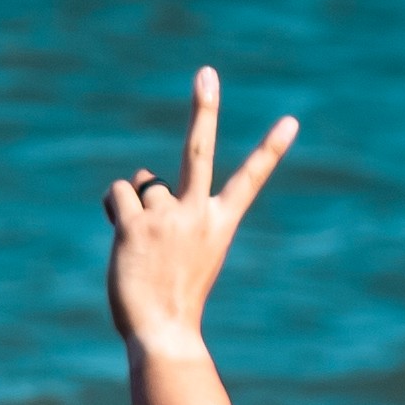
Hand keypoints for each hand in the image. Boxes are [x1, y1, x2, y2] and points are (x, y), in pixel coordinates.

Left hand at [105, 67, 297, 353]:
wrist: (164, 332)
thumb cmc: (174, 300)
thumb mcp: (186, 254)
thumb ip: (169, 212)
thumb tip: (136, 179)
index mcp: (220, 223)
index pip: (251, 179)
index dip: (271, 150)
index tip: (291, 121)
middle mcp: (196, 212)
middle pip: (199, 149)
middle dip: (205, 108)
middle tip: (206, 72)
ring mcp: (166, 216)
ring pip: (142, 182)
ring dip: (136, 203)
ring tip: (141, 242)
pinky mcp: (134, 224)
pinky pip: (117, 193)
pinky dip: (112, 207)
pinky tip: (121, 234)